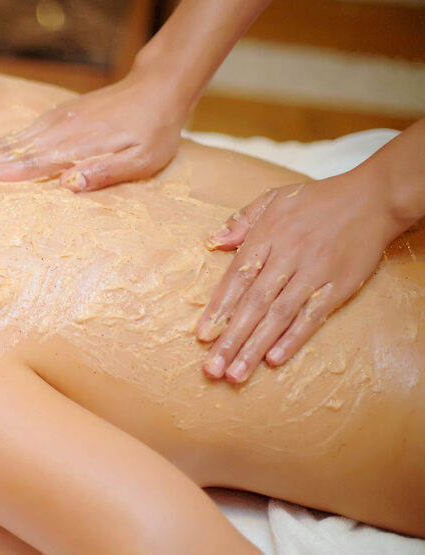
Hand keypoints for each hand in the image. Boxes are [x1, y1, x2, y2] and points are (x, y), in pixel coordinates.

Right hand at [0, 71, 189, 190]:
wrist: (156, 89)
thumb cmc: (154, 132)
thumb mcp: (141, 160)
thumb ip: (105, 172)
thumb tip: (68, 184)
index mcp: (73, 147)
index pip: (26, 165)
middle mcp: (55, 134)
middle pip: (5, 152)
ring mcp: (52, 124)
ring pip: (5, 142)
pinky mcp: (53, 119)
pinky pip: (15, 134)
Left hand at [196, 170, 404, 382]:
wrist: (372, 199)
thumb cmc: (317, 200)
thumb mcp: (273, 199)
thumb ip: (242, 221)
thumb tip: (214, 242)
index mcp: (267, 237)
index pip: (236, 278)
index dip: (218, 308)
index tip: (202, 335)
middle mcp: (287, 258)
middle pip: (253, 304)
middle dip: (231, 339)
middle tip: (212, 368)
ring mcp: (314, 274)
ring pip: (279, 315)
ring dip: (255, 347)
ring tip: (237, 374)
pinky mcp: (339, 286)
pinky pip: (313, 316)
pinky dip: (293, 338)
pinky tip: (274, 358)